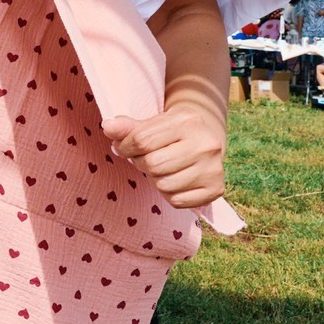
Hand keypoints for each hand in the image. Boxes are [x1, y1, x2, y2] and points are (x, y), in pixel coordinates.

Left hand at [113, 100, 227, 207]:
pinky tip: (174, 180)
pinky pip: (177, 201)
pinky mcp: (216, 189)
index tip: (124, 148)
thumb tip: (107, 127)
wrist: (206, 138)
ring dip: (154, 180)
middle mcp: (205, 144)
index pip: (142, 140)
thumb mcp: (153, 123)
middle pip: (153, 164)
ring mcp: (213, 168)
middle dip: (141, 163)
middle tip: (146, 159)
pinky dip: (169, 194)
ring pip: (164, 185)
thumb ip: (128, 127)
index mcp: (188, 122)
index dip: (125, 147)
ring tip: (161, 169)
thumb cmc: (173, 131)